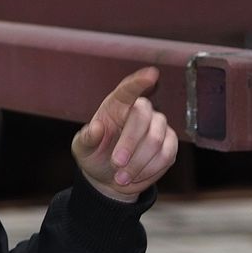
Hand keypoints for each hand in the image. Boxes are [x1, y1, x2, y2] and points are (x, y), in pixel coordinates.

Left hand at [70, 68, 177, 202]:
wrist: (109, 178)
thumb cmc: (95, 156)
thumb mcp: (82, 149)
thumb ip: (86, 139)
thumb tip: (95, 128)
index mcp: (116, 105)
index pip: (128, 90)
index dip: (140, 82)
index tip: (152, 74)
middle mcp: (140, 111)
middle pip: (142, 118)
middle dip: (129, 144)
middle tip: (116, 164)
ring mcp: (158, 126)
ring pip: (156, 140)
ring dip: (138, 162)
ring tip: (121, 177)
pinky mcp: (170, 144)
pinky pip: (167, 155)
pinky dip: (150, 169)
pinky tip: (135, 176)